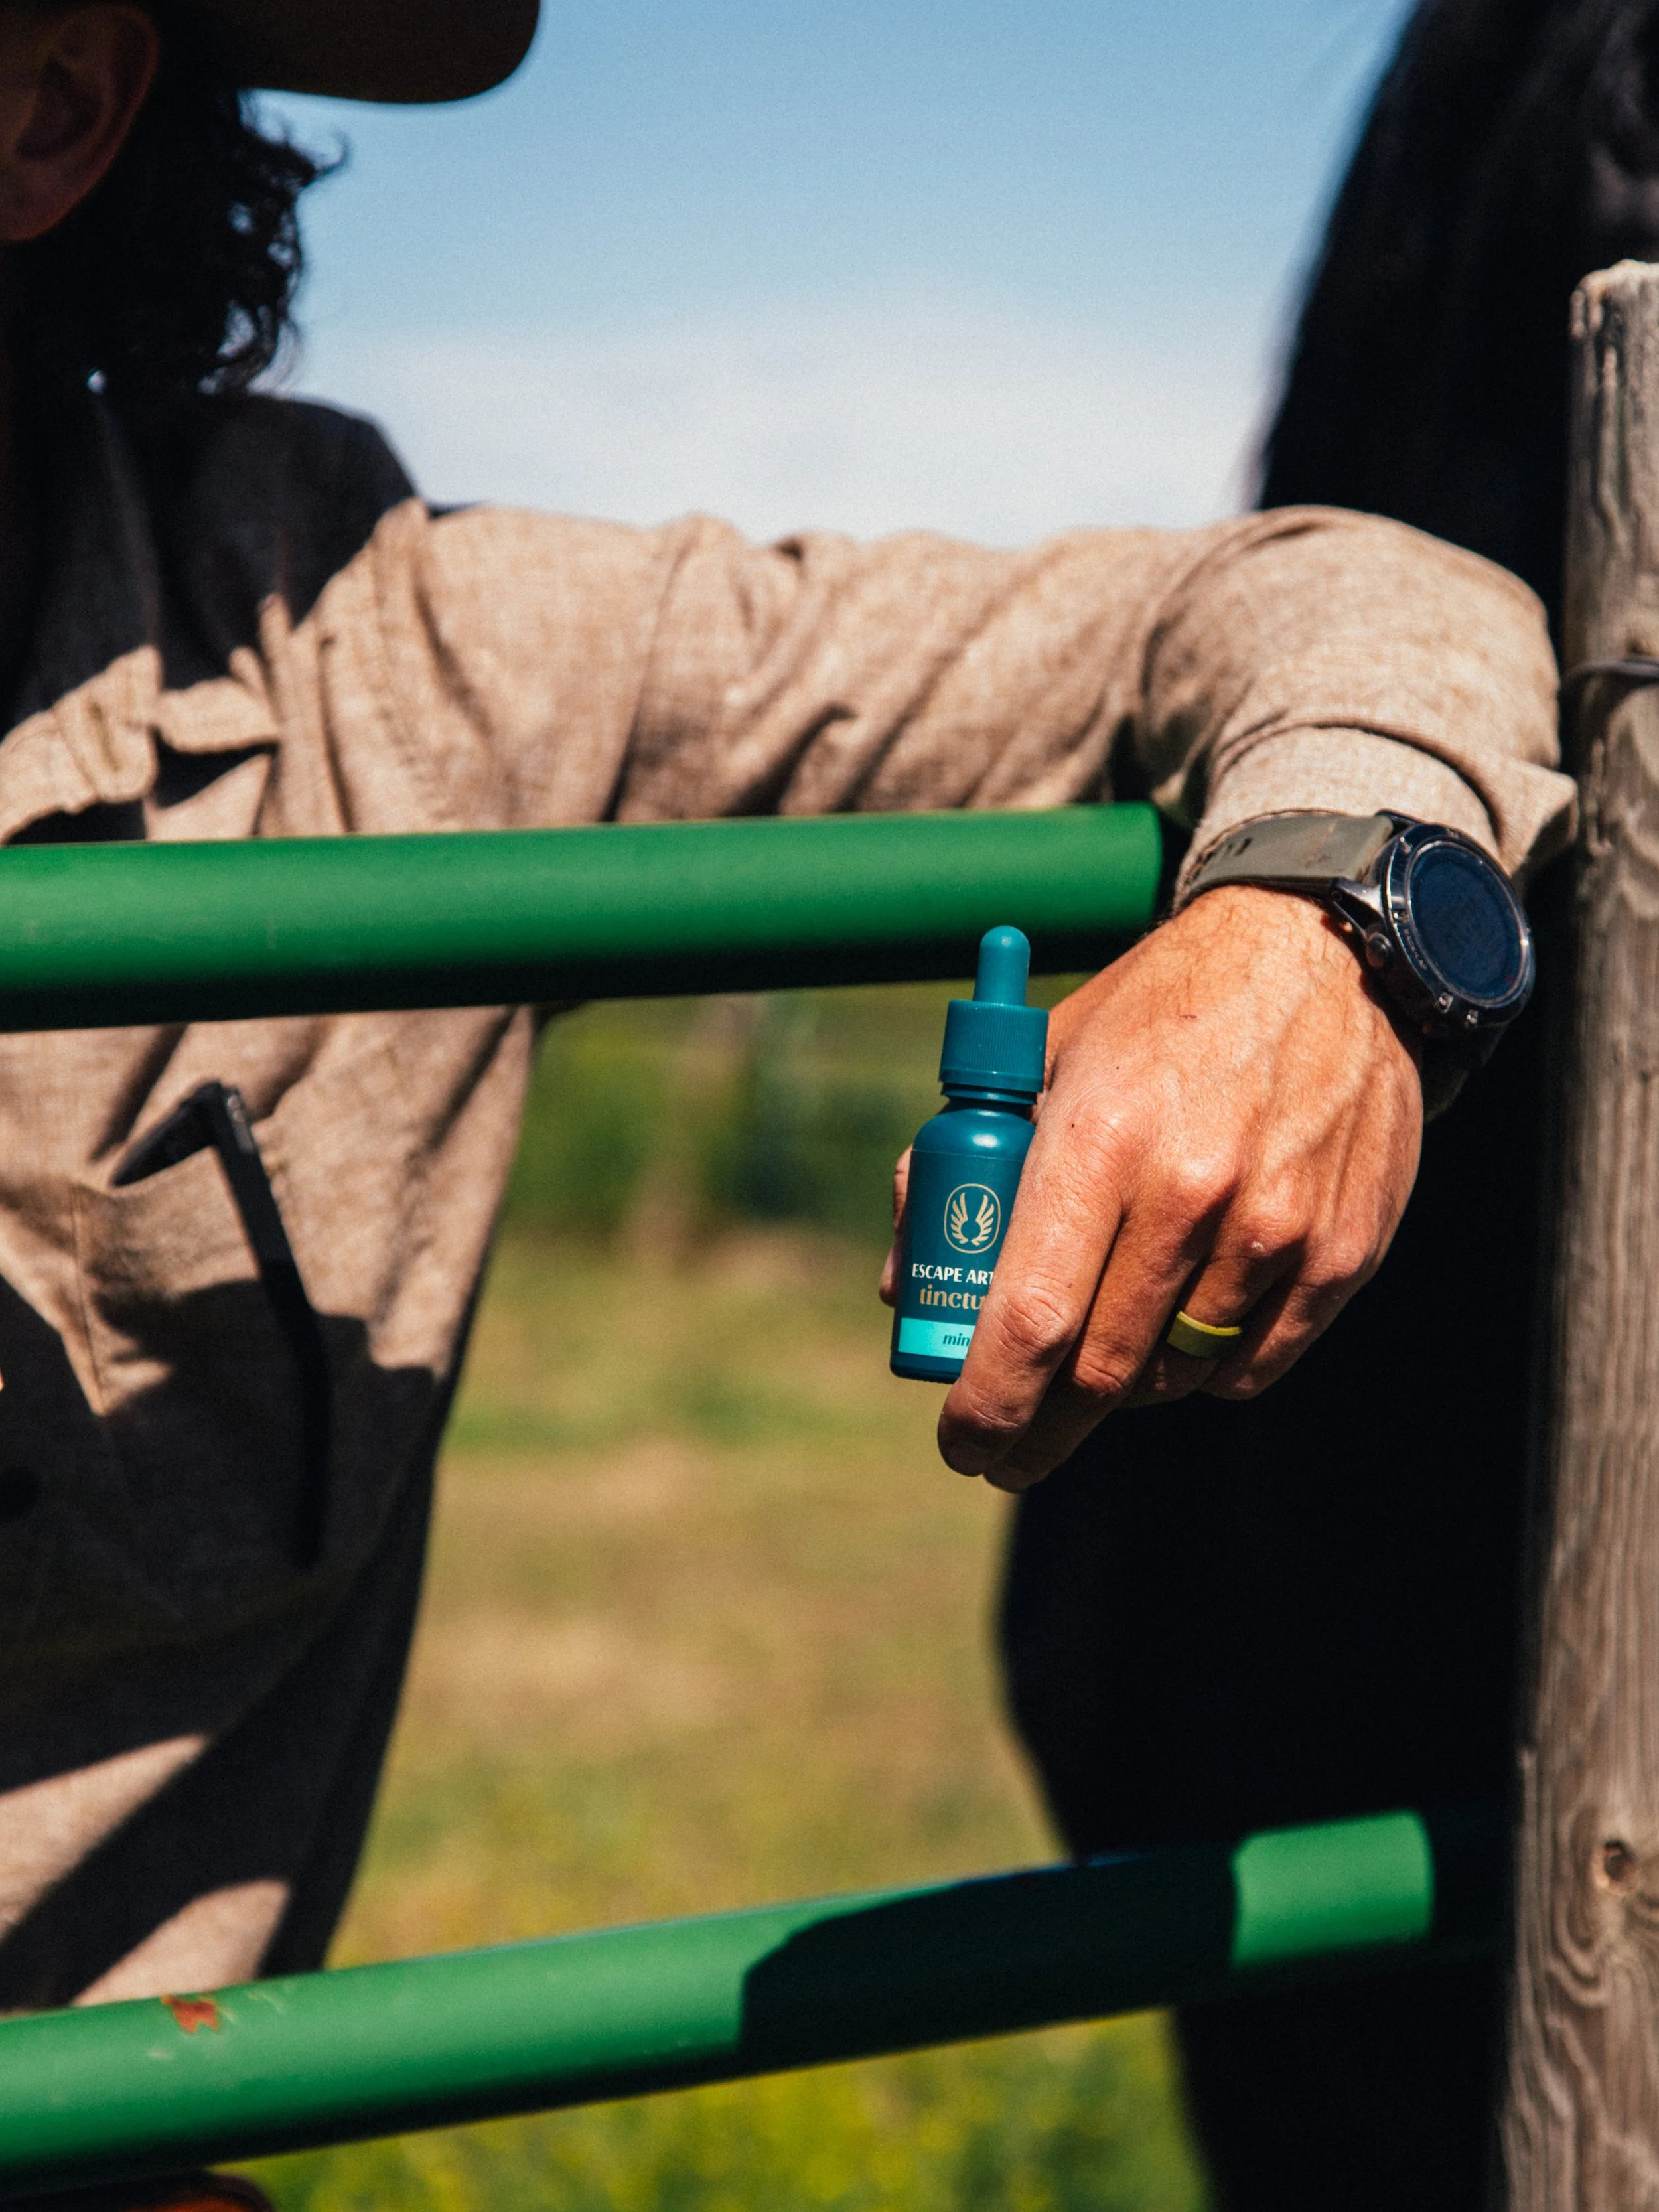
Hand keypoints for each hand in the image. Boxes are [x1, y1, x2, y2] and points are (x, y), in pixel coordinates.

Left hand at [881, 886, 1423, 1489]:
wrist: (1324, 954)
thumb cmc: (1160, 1011)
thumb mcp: (1045, 1058)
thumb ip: (967, 1168)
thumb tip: (906, 1287)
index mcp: (1100, 1137)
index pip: (1030, 1319)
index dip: (987, 1404)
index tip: (961, 1445)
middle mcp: (1193, 1192)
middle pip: (1099, 1371)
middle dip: (1039, 1429)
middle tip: (1008, 1452)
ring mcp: (1277, 1227)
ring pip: (1174, 1375)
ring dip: (1121, 1392)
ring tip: (1097, 1365)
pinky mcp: (1342, 1251)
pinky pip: (1252, 1364)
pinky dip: (1203, 1371)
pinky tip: (1180, 1336)